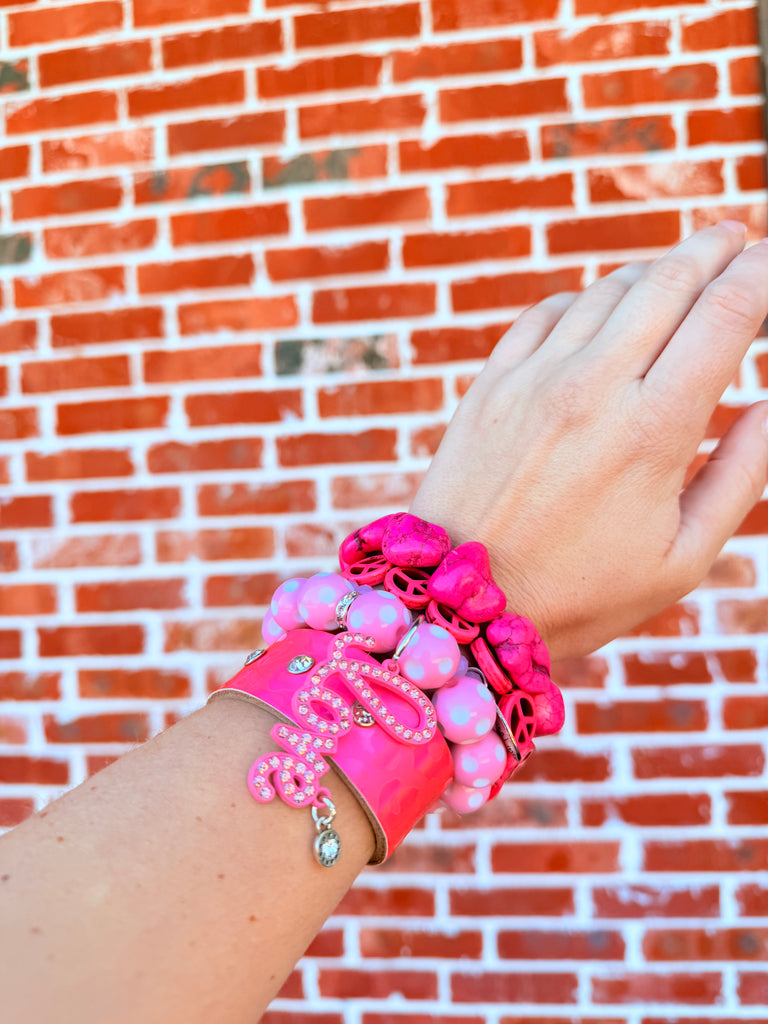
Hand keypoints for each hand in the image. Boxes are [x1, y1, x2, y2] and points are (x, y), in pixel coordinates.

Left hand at [411, 223, 767, 659]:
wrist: (461, 606)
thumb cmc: (582, 593)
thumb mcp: (684, 557)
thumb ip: (742, 474)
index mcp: (653, 428)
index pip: (727, 311)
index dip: (765, 271)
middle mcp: (592, 385)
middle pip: (669, 279)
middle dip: (714, 248)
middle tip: (737, 239)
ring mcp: (533, 379)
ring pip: (607, 289)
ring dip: (653, 271)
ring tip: (679, 273)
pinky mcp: (490, 385)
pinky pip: (546, 312)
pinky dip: (586, 298)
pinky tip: (601, 309)